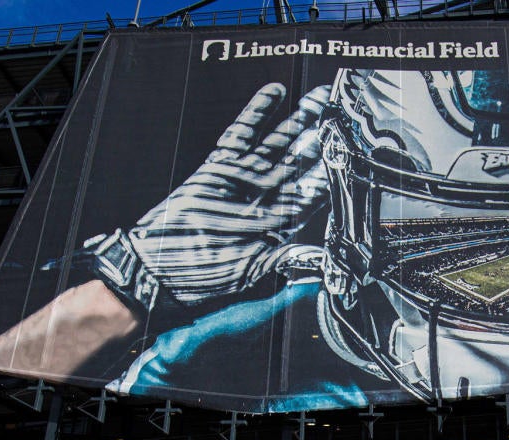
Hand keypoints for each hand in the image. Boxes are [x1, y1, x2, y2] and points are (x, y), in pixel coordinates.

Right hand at [126, 82, 331, 305]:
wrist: (159, 268)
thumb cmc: (204, 277)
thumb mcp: (252, 272)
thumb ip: (285, 259)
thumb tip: (318, 260)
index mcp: (278, 223)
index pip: (313, 192)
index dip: (331, 172)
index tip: (349, 152)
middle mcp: (263, 197)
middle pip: (300, 162)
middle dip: (321, 139)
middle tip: (339, 115)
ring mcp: (242, 180)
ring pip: (277, 144)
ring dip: (298, 120)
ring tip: (318, 98)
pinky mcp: (218, 168)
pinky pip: (241, 135)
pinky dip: (258, 113)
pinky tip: (275, 93)